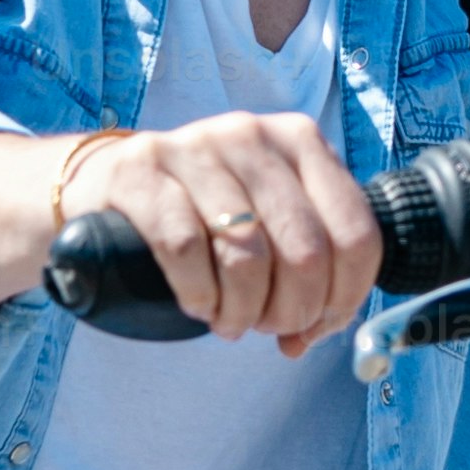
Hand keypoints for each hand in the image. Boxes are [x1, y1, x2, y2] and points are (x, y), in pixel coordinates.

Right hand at [77, 111, 380, 352]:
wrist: (113, 182)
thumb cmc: (205, 211)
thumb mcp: (269, 221)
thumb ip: (309, 266)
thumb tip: (312, 334)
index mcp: (301, 142)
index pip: (356, 236)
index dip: (342, 299)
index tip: (314, 324)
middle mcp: (253, 135)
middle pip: (306, 252)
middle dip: (290, 311)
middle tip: (265, 327)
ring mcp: (196, 146)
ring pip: (247, 254)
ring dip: (242, 310)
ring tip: (229, 321)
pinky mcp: (143, 169)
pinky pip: (185, 249)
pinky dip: (198, 294)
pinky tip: (197, 303)